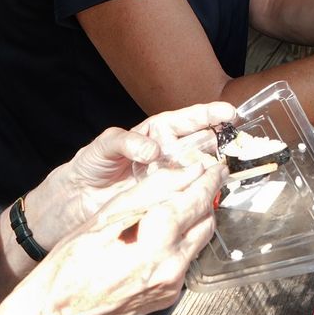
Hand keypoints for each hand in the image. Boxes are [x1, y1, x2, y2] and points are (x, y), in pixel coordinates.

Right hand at [21, 148, 222, 314]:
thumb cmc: (69, 265)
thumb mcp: (105, 217)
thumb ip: (150, 192)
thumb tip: (185, 172)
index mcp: (155, 244)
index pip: (195, 201)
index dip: (208, 179)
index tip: (215, 166)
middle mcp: (170, 267)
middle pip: (205, 222)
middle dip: (206, 198)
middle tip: (203, 178)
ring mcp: (171, 286)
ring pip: (198, 242)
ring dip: (196, 219)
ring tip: (184, 200)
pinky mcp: (167, 297)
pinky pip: (185, 260)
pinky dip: (182, 240)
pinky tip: (166, 230)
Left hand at [33, 102, 231, 243]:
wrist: (75, 201)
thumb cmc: (89, 166)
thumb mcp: (104, 145)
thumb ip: (127, 142)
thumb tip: (153, 150)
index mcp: (156, 133)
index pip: (188, 120)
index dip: (209, 115)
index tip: (229, 112)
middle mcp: (167, 154)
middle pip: (202, 143)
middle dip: (222, 141)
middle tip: (238, 142)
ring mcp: (169, 178)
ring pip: (199, 169)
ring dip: (214, 167)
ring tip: (228, 166)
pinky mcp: (166, 200)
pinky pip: (187, 194)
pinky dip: (199, 192)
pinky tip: (209, 191)